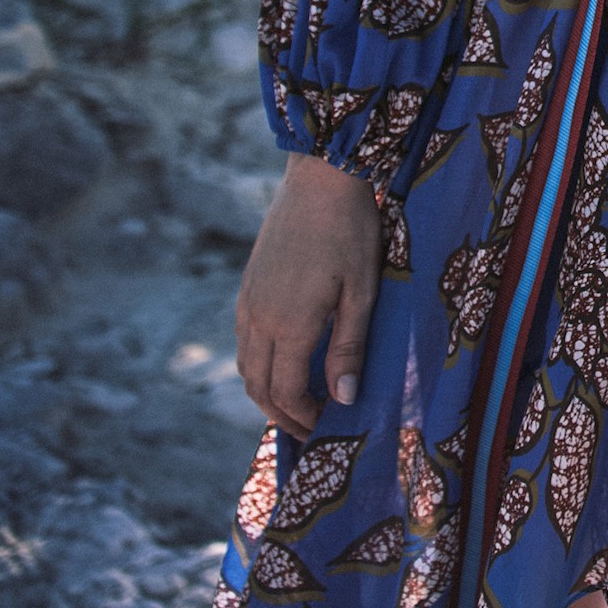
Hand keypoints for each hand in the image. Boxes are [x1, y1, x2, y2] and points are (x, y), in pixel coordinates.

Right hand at [235, 152, 383, 439]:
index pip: (286, 393)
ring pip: (247, 365)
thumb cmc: (351, 233)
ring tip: (300, 401)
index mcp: (288, 325)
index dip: (304, 418)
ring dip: (268, 391)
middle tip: (310, 429)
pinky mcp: (247, 285)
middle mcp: (258, 318)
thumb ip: (349, 348)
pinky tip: (287, 361)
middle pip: (258, 387)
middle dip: (282, 415)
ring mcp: (248, 300)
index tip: (327, 429)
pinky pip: (245, 339)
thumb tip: (342, 400)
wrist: (321, 177)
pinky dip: (261, 364)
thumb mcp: (361, 293)